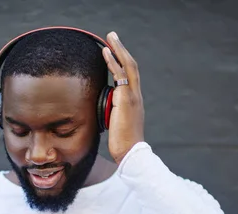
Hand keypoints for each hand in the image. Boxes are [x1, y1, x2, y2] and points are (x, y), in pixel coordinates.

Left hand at [102, 31, 145, 164]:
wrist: (129, 153)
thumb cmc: (122, 144)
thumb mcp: (115, 125)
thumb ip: (111, 114)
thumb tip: (101, 111)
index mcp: (134, 101)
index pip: (130, 76)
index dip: (122, 62)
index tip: (113, 51)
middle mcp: (136, 96)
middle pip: (132, 66)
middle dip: (122, 49)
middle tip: (113, 36)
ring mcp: (132, 97)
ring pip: (128, 66)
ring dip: (118, 49)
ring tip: (110, 37)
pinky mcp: (126, 100)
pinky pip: (120, 76)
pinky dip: (113, 62)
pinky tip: (105, 52)